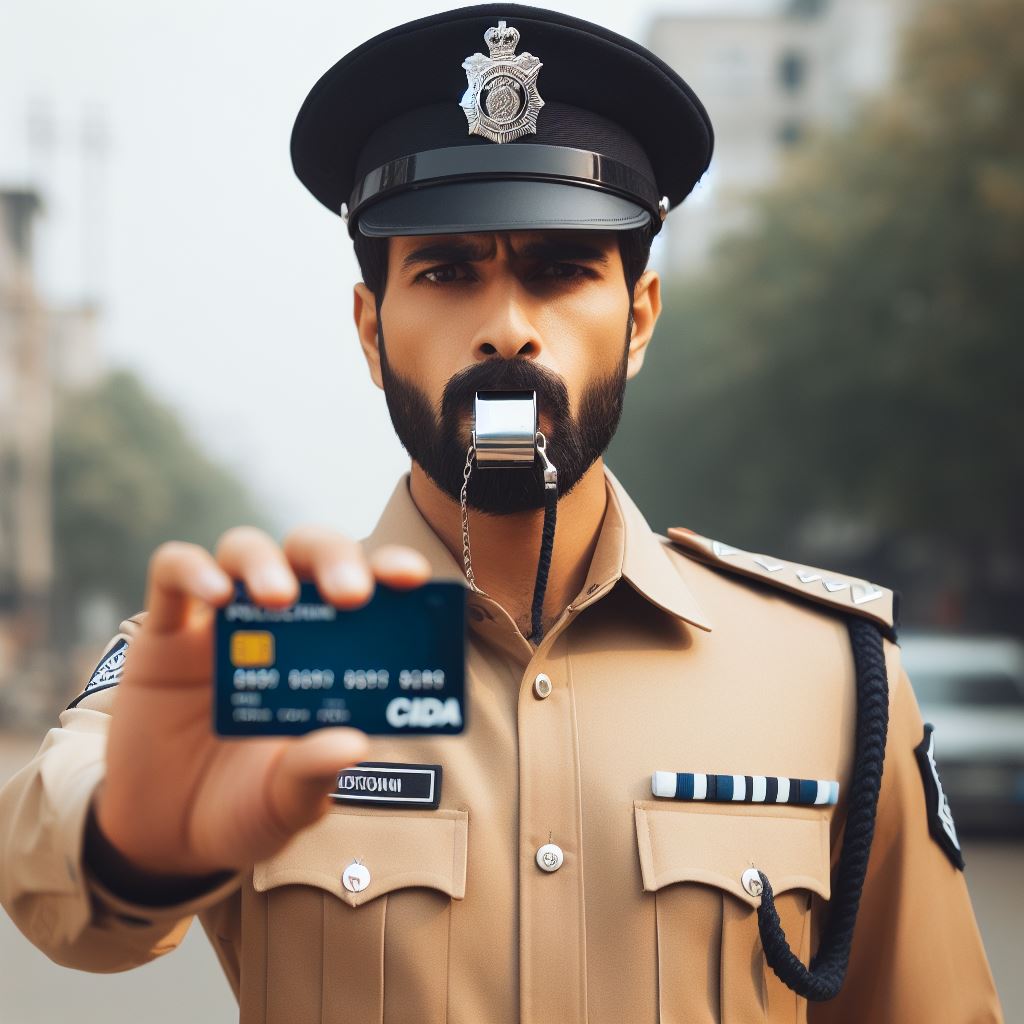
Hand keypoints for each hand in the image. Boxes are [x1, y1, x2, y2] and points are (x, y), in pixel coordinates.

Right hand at [93, 526, 430, 877]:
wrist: (166, 833)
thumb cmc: (246, 806)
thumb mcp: (286, 801)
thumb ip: (313, 774)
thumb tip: (352, 744)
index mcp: (328, 651)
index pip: (368, 586)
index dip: (391, 568)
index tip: (414, 578)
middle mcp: (279, 624)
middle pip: (309, 551)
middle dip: (335, 559)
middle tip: (351, 595)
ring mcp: (220, 623)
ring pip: (244, 549)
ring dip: (265, 563)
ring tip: (278, 599)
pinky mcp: (163, 632)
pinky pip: (172, 573)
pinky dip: (194, 569)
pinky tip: (215, 595)